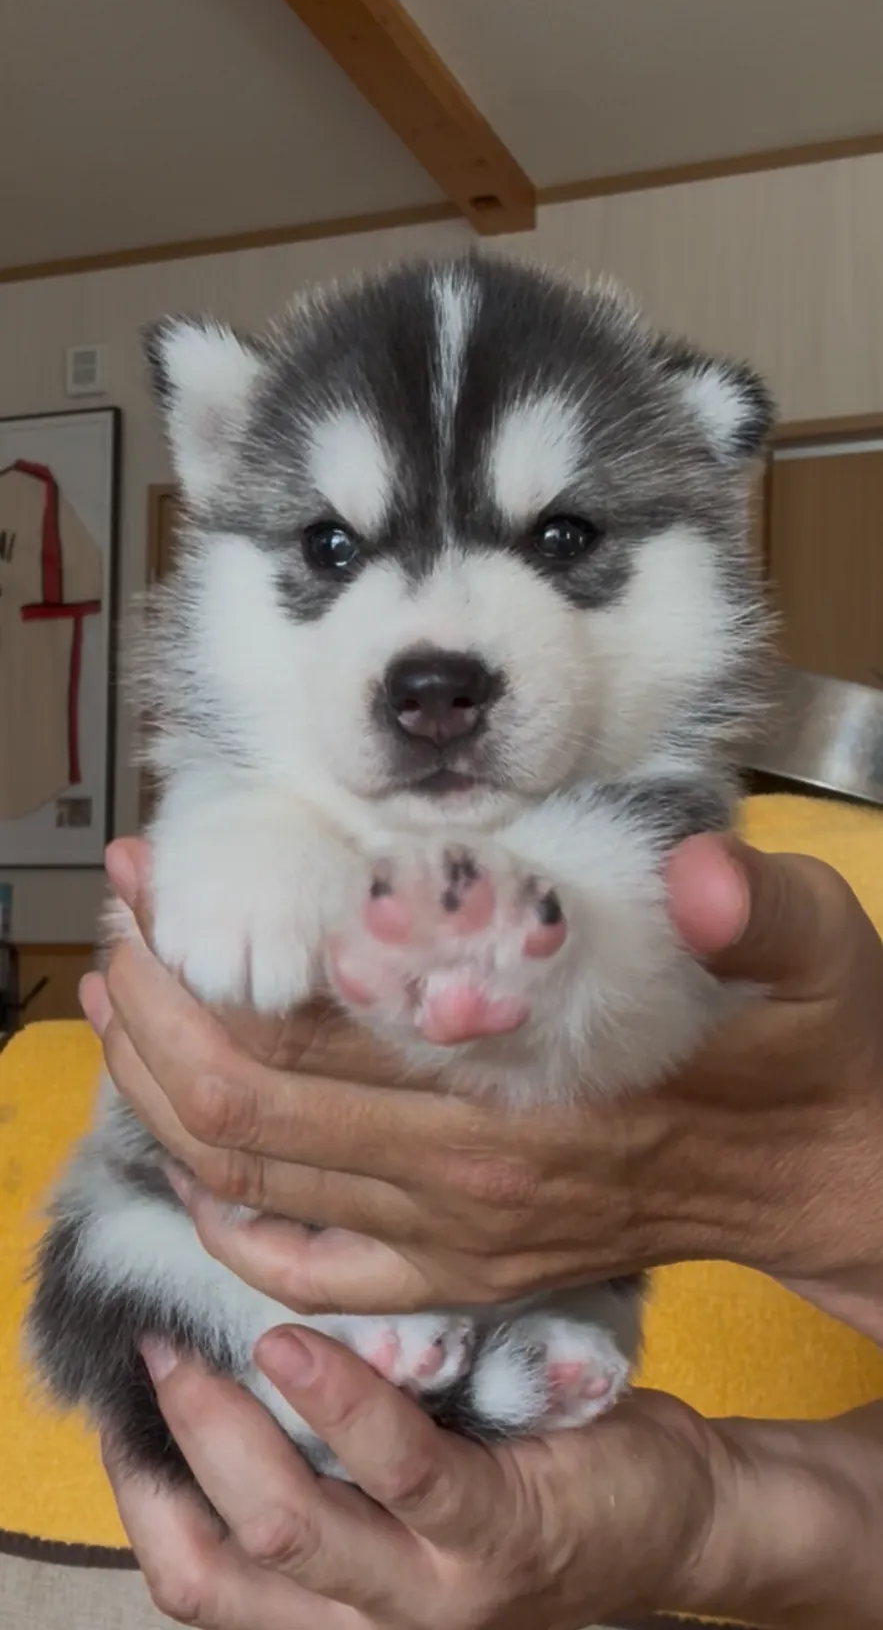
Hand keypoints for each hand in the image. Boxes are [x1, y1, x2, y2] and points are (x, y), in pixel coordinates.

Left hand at [84, 832, 882, 1324]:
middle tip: (120, 918)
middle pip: (238, 1120)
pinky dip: (224, 1217)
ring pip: (247, 1197)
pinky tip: (192, 1147)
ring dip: (161, 1099)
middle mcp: (464, 1190)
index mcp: (521, 1105)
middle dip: (149, 1018)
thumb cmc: (809, 1052)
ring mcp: (455, 1245)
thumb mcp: (818, 956)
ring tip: (125, 999)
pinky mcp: (464, 1270)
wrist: (832, 1177)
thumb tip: (702, 873)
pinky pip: (305, 1274)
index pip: (297, 1042)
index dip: (196, 961)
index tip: (152, 874)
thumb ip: (759, 913)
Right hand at [106, 1323, 882, 1629]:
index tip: (116, 1407)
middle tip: (146, 1349)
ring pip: (287, 1526)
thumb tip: (236, 1347)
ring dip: (222, 1430)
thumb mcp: (414, 1487)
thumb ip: (333, 1451)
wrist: (683, 1516)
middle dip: (165, 1454)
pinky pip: (399, 1468)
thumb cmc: (532, 1472)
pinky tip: (293, 1341)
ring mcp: (435, 1592)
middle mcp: (374, 1621)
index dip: (140, 1501)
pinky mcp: (499, 1531)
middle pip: (218, 1566)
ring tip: (189, 1340)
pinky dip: (337, 1402)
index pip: (200, 1582)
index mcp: (343, 1608)